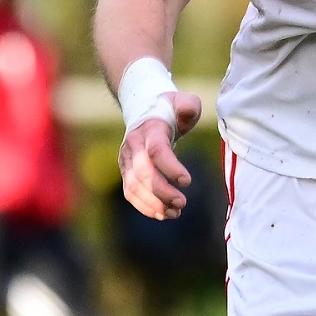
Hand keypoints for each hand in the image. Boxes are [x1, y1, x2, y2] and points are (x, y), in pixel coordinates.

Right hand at [119, 91, 203, 219]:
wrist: (145, 112)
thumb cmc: (169, 110)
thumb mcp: (183, 102)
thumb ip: (188, 105)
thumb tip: (186, 111)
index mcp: (150, 129)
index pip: (156, 150)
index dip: (170, 167)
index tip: (187, 181)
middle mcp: (134, 145)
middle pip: (143, 172)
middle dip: (162, 191)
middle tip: (182, 203)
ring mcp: (127, 159)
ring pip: (134, 186)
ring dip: (154, 203)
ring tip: (176, 213)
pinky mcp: (126, 171)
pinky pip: (130, 192)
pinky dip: (145, 206)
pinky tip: (163, 214)